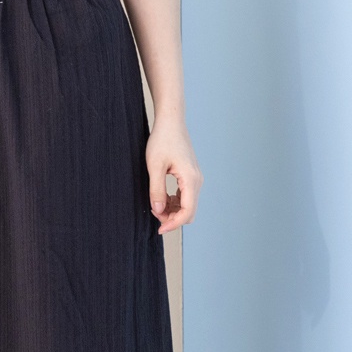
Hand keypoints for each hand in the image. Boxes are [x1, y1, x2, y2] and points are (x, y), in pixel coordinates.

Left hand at [145, 118, 202, 234]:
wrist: (171, 122)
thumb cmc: (162, 140)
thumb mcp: (154, 166)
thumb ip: (157, 190)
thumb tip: (158, 211)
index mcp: (190, 179)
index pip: (187, 212)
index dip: (173, 224)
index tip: (159, 229)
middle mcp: (197, 180)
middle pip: (189, 212)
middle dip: (172, 218)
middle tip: (154, 213)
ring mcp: (195, 178)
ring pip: (187, 206)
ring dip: (172, 211)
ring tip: (155, 204)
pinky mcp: (191, 176)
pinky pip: (185, 197)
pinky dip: (174, 203)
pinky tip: (161, 198)